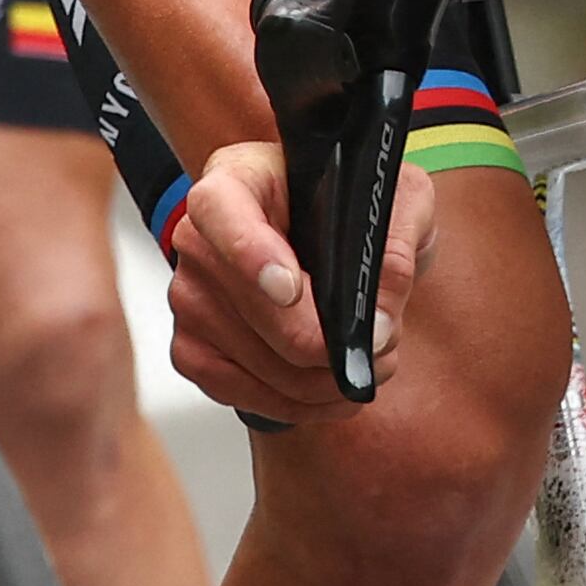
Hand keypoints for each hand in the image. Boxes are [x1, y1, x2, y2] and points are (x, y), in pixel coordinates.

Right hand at [163, 134, 438, 423]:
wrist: (319, 229)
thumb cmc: (346, 205)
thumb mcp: (395, 198)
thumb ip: (395, 246)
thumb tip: (378, 320)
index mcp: (236, 180)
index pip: (222, 212)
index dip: (253, 255)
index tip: (291, 288)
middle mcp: (197, 238)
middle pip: (264, 314)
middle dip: (336, 344)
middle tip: (384, 343)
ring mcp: (189, 297)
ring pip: (268, 367)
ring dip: (328, 380)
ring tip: (365, 361)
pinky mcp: (193, 348)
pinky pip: (246, 396)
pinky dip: (297, 405)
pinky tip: (328, 388)